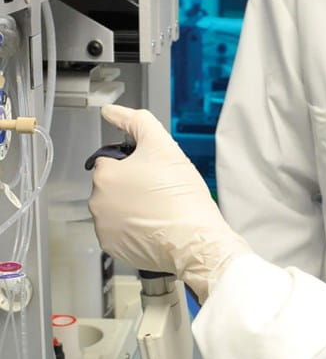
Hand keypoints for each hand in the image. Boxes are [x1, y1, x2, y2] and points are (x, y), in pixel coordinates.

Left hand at [88, 104, 250, 301]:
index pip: (112, 159)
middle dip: (133, 184)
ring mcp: (104, 228)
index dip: (137, 161)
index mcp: (105, 176)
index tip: (157, 170)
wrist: (194, 239)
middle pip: (114, 184)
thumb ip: (136, 121)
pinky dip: (135, 228)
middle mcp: (97, 203)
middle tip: (162, 189)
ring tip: (161, 208)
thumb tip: (110, 110)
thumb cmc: (180, 195)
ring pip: (117, 207)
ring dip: (133, 205)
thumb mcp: (163, 146)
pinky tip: (156, 225)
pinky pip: (121, 231)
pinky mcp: (114, 248)